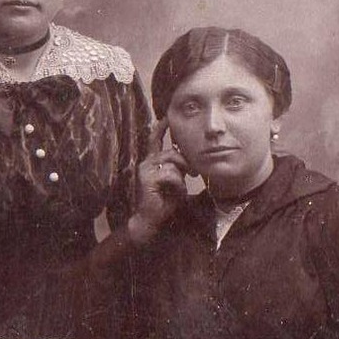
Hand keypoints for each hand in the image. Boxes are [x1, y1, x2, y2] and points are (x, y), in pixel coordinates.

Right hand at [128, 119, 188, 242]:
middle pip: (171, 152)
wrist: (150, 220)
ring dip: (181, 174)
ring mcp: (145, 170)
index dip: (161, 128)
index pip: (155, 140)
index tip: (167, 117)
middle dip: (185, 161)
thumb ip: (179, 169)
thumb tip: (188, 161)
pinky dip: (178, 183)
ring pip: (172, 161)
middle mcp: (146, 163)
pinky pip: (170, 173)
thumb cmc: (163, 203)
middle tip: (193, 173)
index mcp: (152, 162)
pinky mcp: (147, 179)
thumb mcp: (175, 182)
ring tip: (182, 186)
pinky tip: (177, 192)